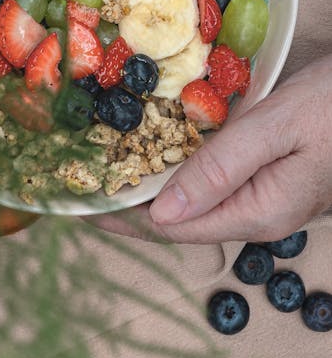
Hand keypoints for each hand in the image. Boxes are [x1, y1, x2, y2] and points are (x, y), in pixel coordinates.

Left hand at [88, 55, 331, 243]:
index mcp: (256, 211)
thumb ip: (220, 169)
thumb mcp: (276, 130)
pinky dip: (176, 176)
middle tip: (83, 188)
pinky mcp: (267, 179)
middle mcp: (256, 214)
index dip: (121, 219)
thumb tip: (160, 212)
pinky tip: (157, 159)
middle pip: (178, 221)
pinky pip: (209, 185)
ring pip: (192, 204)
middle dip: (128, 209)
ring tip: (107, 175)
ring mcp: (264, 198)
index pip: (171, 227)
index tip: (80, 207)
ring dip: (148, 192)